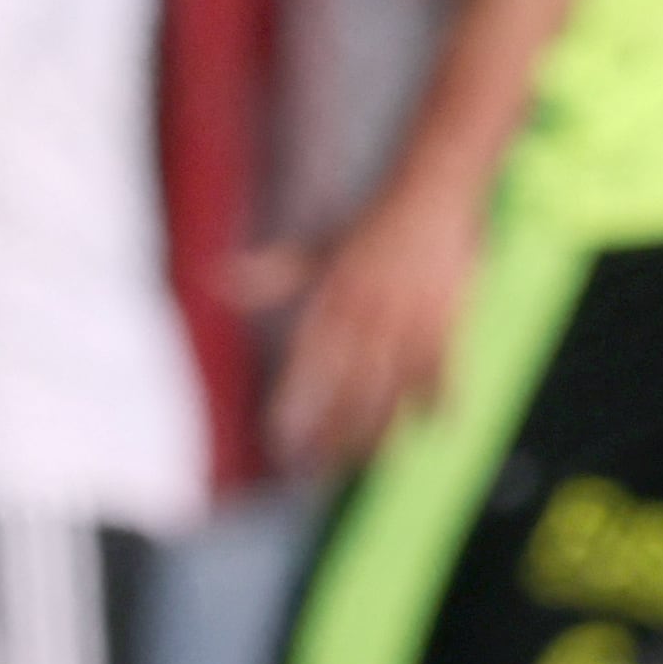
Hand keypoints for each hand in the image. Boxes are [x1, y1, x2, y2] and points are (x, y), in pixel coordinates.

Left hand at [265, 172, 481, 476]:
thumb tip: (215, 279)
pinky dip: (439, 405)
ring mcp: (409, 321)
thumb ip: (273, 274)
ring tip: (363, 461)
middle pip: (348, 395)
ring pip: (393, 395)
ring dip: (379, 434)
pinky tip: (434, 427)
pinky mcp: (447, 321)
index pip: (307, 369)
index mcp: (333, 299)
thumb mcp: (319, 249)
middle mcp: (368, 315)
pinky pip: (443, 376)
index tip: (280, 443)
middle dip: (333, 438)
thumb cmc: (373, 223)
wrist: (435, 190)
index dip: (294, 409)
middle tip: (318, 473)